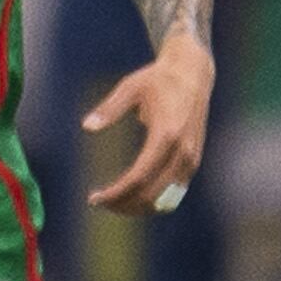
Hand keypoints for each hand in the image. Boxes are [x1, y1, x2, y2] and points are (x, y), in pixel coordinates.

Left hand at [83, 37, 214, 214]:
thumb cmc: (157, 79)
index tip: (94, 198)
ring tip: (113, 202)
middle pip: (151, 195)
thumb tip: (86, 126)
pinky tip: (132, 196)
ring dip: (138, 207)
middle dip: (123, 204)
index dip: (115, 193)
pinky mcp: (193, 161)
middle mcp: (182, 152)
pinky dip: (153, 201)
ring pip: (165, 200)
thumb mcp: (130, 87)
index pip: (138, 178)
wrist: (193, 74)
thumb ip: (109, 108)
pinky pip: (174, 193)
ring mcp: (191, 159)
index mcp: (166, 135)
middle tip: (98, 202)